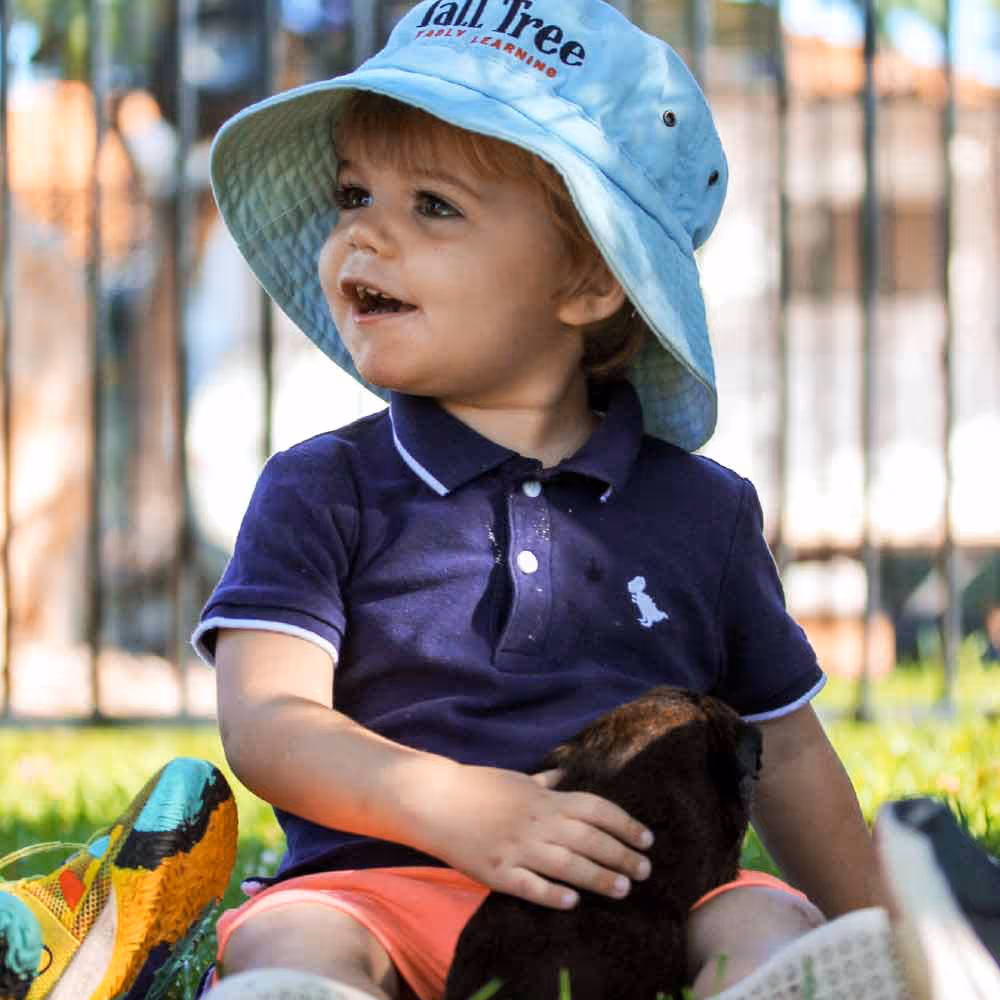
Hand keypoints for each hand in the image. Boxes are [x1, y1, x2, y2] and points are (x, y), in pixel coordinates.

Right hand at [421, 762, 652, 909]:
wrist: (434, 800)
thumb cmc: (477, 787)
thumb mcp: (516, 779)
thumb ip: (543, 782)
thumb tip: (564, 774)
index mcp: (544, 799)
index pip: (596, 809)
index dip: (625, 823)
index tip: (647, 838)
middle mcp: (537, 822)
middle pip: (589, 839)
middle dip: (622, 854)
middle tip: (646, 870)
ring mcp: (517, 848)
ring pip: (567, 864)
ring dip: (599, 877)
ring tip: (624, 888)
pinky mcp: (496, 871)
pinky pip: (530, 885)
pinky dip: (552, 893)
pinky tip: (573, 901)